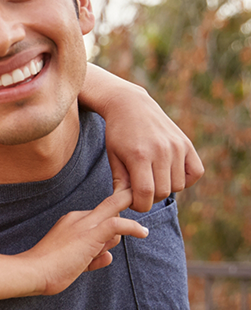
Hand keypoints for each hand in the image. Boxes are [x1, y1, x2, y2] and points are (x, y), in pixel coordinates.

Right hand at [22, 189, 148, 295]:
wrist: (33, 271)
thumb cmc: (48, 270)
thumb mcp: (74, 260)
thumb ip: (92, 256)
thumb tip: (108, 257)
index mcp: (70, 220)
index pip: (99, 219)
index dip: (107, 233)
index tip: (107, 241)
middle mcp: (78, 217)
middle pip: (110, 215)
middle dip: (115, 229)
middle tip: (99, 248)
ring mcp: (84, 224)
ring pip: (115, 220)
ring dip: (112, 242)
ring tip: (86, 260)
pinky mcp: (91, 234)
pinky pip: (118, 224)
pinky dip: (133, 227)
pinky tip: (143, 233)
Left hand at [101, 85, 203, 211]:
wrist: (131, 105)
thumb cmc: (118, 133)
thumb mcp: (113, 157)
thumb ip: (120, 182)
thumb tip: (124, 204)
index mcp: (139, 155)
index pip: (145, 193)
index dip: (139, 204)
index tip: (133, 201)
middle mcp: (161, 151)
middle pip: (163, 192)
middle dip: (150, 197)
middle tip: (140, 190)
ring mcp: (177, 147)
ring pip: (178, 185)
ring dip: (166, 188)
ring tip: (152, 178)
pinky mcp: (187, 144)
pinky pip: (196, 173)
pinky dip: (186, 179)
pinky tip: (170, 173)